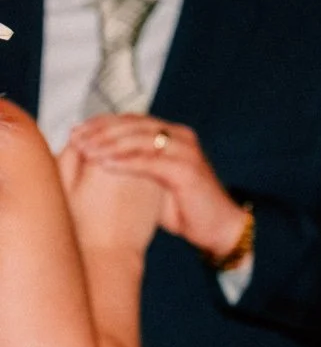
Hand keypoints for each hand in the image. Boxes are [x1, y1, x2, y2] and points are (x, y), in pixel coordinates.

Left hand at [67, 115, 244, 260]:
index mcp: (173, 135)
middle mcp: (181, 137)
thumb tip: (94, 159)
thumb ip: (133, 166)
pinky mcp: (188, 170)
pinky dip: (125, 161)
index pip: (132, 119)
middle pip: (134, 124)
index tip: (75, 132)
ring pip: (141, 139)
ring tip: (85, 151)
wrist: (218, 227)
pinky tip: (104, 164)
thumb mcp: (153, 181)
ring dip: (109, 143)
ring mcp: (186, 152)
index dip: (102, 123)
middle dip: (101, 130)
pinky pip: (151, 161)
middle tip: (76, 139)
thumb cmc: (182, 207)